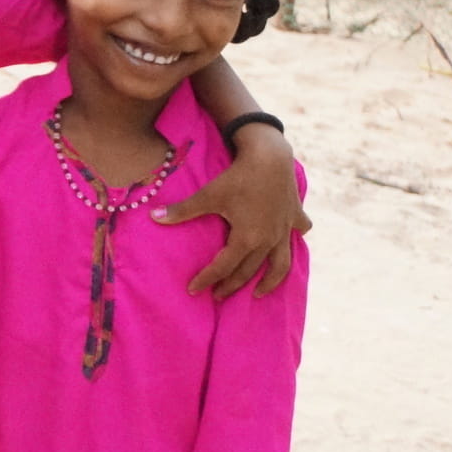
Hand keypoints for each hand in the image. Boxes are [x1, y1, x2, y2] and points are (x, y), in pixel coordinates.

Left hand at [160, 127, 306, 298]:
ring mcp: (285, 229)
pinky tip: (286, 245)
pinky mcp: (295, 215)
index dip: (206, 279)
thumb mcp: (207, 195)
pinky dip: (293, 241)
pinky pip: (298, 233)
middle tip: (218, 295)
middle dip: (232, 284)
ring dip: (270, 280)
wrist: (270, 156)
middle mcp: (269, 240)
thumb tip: (153, 217)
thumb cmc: (237, 178)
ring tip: (259, 292)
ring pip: (280, 263)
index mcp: (247, 239)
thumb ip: (182, 210)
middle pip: (249, 270)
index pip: (223, 267)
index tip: (194, 290)